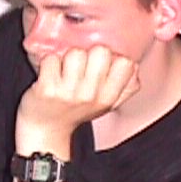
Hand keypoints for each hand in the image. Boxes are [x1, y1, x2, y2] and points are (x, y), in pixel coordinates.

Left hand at [16, 46, 138, 150]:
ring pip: (75, 53)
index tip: (100, 66)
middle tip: (79, 67)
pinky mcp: (46, 89)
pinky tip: (50, 74)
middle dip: (89, 54)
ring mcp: (68, 93)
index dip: (113, 58)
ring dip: (67, 57)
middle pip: (101, 51)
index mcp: (108, 97)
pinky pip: (51, 59)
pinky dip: (48, 63)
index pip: (126, 63)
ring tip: (64, 71)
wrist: (46, 130)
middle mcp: (90, 95)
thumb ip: (125, 87)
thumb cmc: (76, 110)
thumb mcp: (106, 104)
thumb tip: (134, 66)